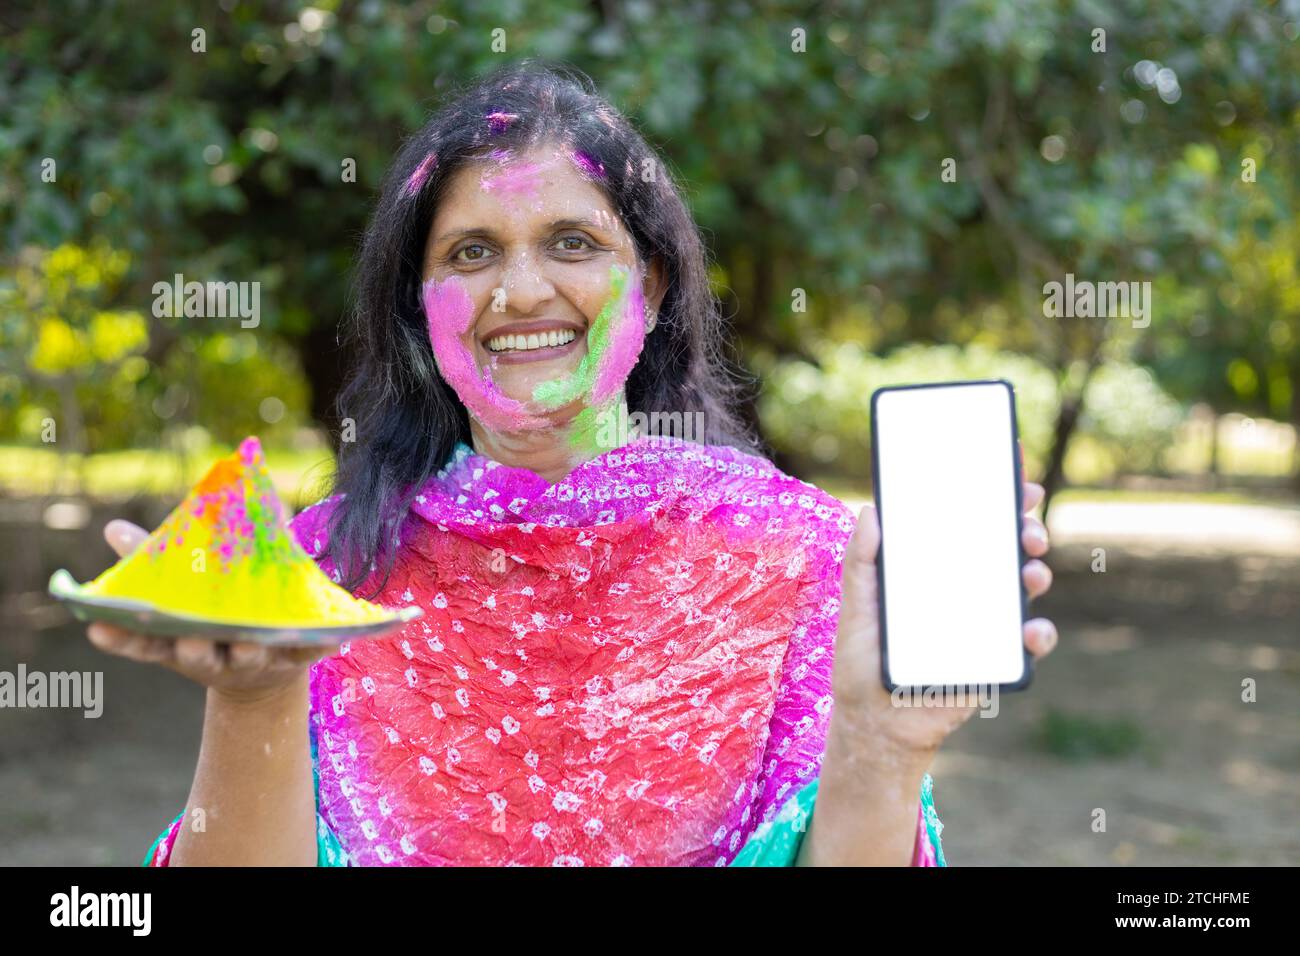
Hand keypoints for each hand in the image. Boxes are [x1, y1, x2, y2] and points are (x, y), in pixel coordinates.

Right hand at [85, 519, 334, 702]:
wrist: (267, 666)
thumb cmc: (216, 616)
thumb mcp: (183, 593)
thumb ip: (155, 561)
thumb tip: (113, 529)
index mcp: (178, 640)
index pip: (143, 643)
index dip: (121, 639)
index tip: (98, 627)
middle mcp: (212, 654)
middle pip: (196, 653)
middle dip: (193, 647)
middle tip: (190, 636)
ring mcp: (252, 658)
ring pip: (246, 655)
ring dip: (247, 649)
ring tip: (249, 640)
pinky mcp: (292, 658)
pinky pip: (304, 653)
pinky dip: (313, 646)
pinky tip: (330, 637)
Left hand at [829, 468, 1057, 759]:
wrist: (876, 722)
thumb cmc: (862, 660)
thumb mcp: (856, 606)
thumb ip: (861, 561)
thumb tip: (871, 510)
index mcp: (933, 569)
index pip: (966, 524)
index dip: (992, 495)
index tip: (1011, 469)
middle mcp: (964, 590)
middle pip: (1004, 548)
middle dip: (1024, 527)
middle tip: (1025, 522)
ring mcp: (984, 622)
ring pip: (1024, 587)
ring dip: (1037, 571)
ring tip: (1030, 570)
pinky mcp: (998, 659)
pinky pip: (1030, 642)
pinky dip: (1040, 633)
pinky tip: (1032, 629)